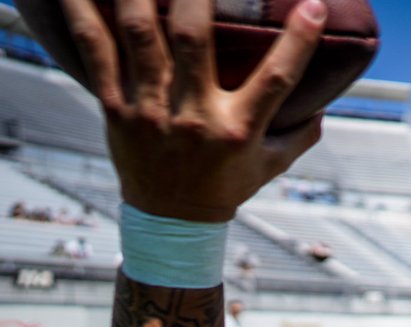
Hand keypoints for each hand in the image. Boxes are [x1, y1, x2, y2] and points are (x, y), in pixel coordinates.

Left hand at [61, 0, 327, 221]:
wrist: (173, 220)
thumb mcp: (274, 164)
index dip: (297, 42)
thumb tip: (327, 98)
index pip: (275, 80)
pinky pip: (96, 51)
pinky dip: (83, 12)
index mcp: (239, 129)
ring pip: (140, 34)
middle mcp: (194, 116)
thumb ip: (302, 131)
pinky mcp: (116, 107)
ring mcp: (150, 109)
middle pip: (193, 39)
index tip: (314, 5)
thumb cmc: (228, 184)